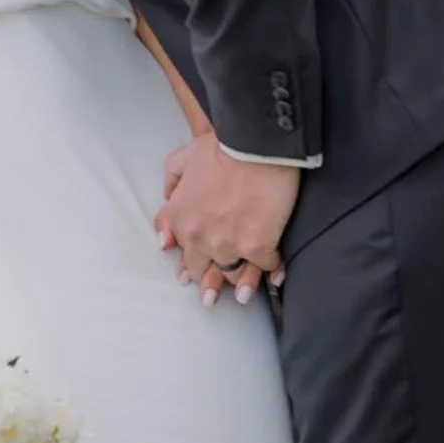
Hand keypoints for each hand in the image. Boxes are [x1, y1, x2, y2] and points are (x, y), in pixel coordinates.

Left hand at [155, 135, 297, 304]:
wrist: (254, 146)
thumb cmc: (223, 147)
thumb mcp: (185, 156)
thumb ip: (172, 178)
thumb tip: (168, 197)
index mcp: (181, 217)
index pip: (181, 248)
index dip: (187, 261)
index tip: (188, 275)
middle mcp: (200, 236)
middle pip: (202, 268)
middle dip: (208, 281)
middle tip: (211, 296)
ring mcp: (228, 244)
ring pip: (232, 273)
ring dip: (239, 283)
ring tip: (242, 295)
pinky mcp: (257, 246)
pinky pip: (265, 265)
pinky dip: (272, 269)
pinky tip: (275, 277)